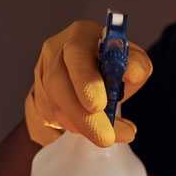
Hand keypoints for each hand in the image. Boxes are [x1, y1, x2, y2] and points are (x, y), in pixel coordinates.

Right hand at [24, 20, 151, 146]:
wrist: (100, 72)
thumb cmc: (116, 64)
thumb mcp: (134, 60)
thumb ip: (136, 64)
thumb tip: (130, 74)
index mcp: (78, 36)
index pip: (77, 57)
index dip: (85, 82)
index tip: (98, 106)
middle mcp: (54, 53)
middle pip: (60, 86)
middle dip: (84, 118)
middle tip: (107, 138)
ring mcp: (43, 75)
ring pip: (54, 107)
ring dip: (83, 128)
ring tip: (111, 136)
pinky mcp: (39, 97)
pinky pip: (50, 119)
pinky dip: (74, 130)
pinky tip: (93, 131)